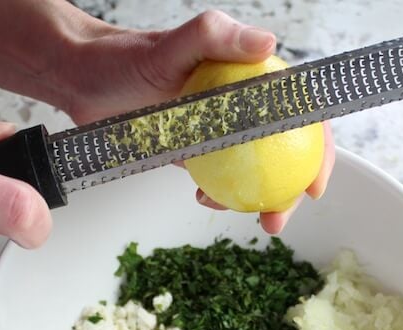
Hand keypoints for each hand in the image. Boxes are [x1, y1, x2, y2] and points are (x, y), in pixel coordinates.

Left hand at [60, 10, 334, 233]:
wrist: (84, 82)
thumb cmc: (124, 58)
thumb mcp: (170, 45)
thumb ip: (216, 37)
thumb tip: (269, 44)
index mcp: (248, 78)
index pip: (299, 112)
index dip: (317, 149)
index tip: (313, 185)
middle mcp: (241, 106)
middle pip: (283, 152)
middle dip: (289, 191)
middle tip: (276, 219)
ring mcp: (221, 132)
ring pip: (255, 172)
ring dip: (259, 202)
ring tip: (246, 218)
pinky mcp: (199, 152)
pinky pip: (222, 180)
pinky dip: (221, 197)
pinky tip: (205, 200)